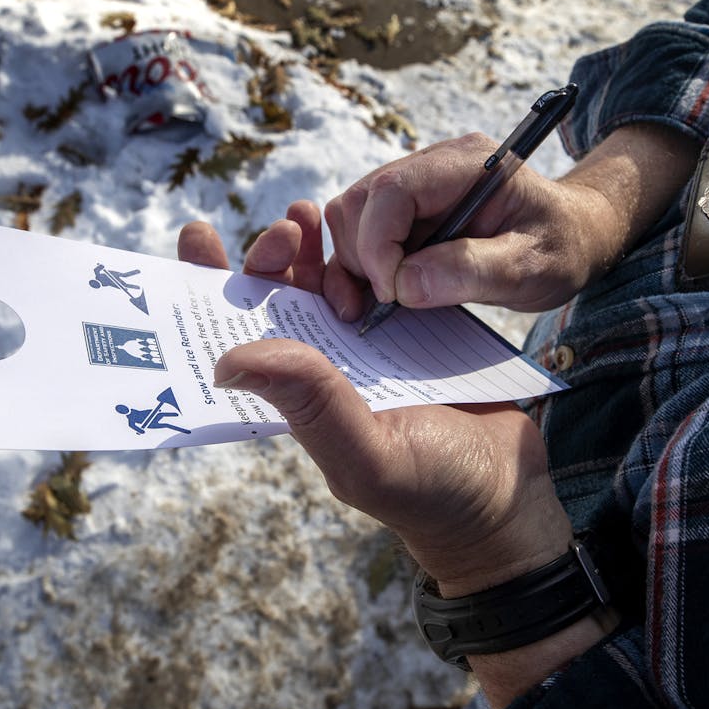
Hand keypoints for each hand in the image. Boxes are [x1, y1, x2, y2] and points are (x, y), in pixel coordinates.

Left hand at [178, 201, 569, 590]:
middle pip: (278, 298)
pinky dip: (372, 251)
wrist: (509, 494)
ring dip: (313, 245)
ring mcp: (369, 349)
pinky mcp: (414, 332)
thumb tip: (227, 359)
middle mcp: (323, 370)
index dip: (209, 288)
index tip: (199, 235)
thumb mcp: (368, 455)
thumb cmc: (432, 492)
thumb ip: (309, 405)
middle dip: (270, 254)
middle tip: (288, 227)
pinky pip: (383, 280)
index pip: (238, 337)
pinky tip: (373, 230)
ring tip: (312, 214)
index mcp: (297, 399)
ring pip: (326, 281)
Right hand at [320, 123, 698, 319]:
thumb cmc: (563, 246)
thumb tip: (404, 283)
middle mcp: (433, 166)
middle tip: (383, 305)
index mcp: (467, 164)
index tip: (393, 293)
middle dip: (360, 257)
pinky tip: (383, 296)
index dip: (377, 245)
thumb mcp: (534, 266)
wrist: (574, 237)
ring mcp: (417, 188)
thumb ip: (473, 271)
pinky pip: (362, 234)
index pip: (393, 191)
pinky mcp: (408, 213)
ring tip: (381, 304)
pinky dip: (361, 268)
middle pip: (360, 202)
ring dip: (355, 265)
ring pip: (352, 217)